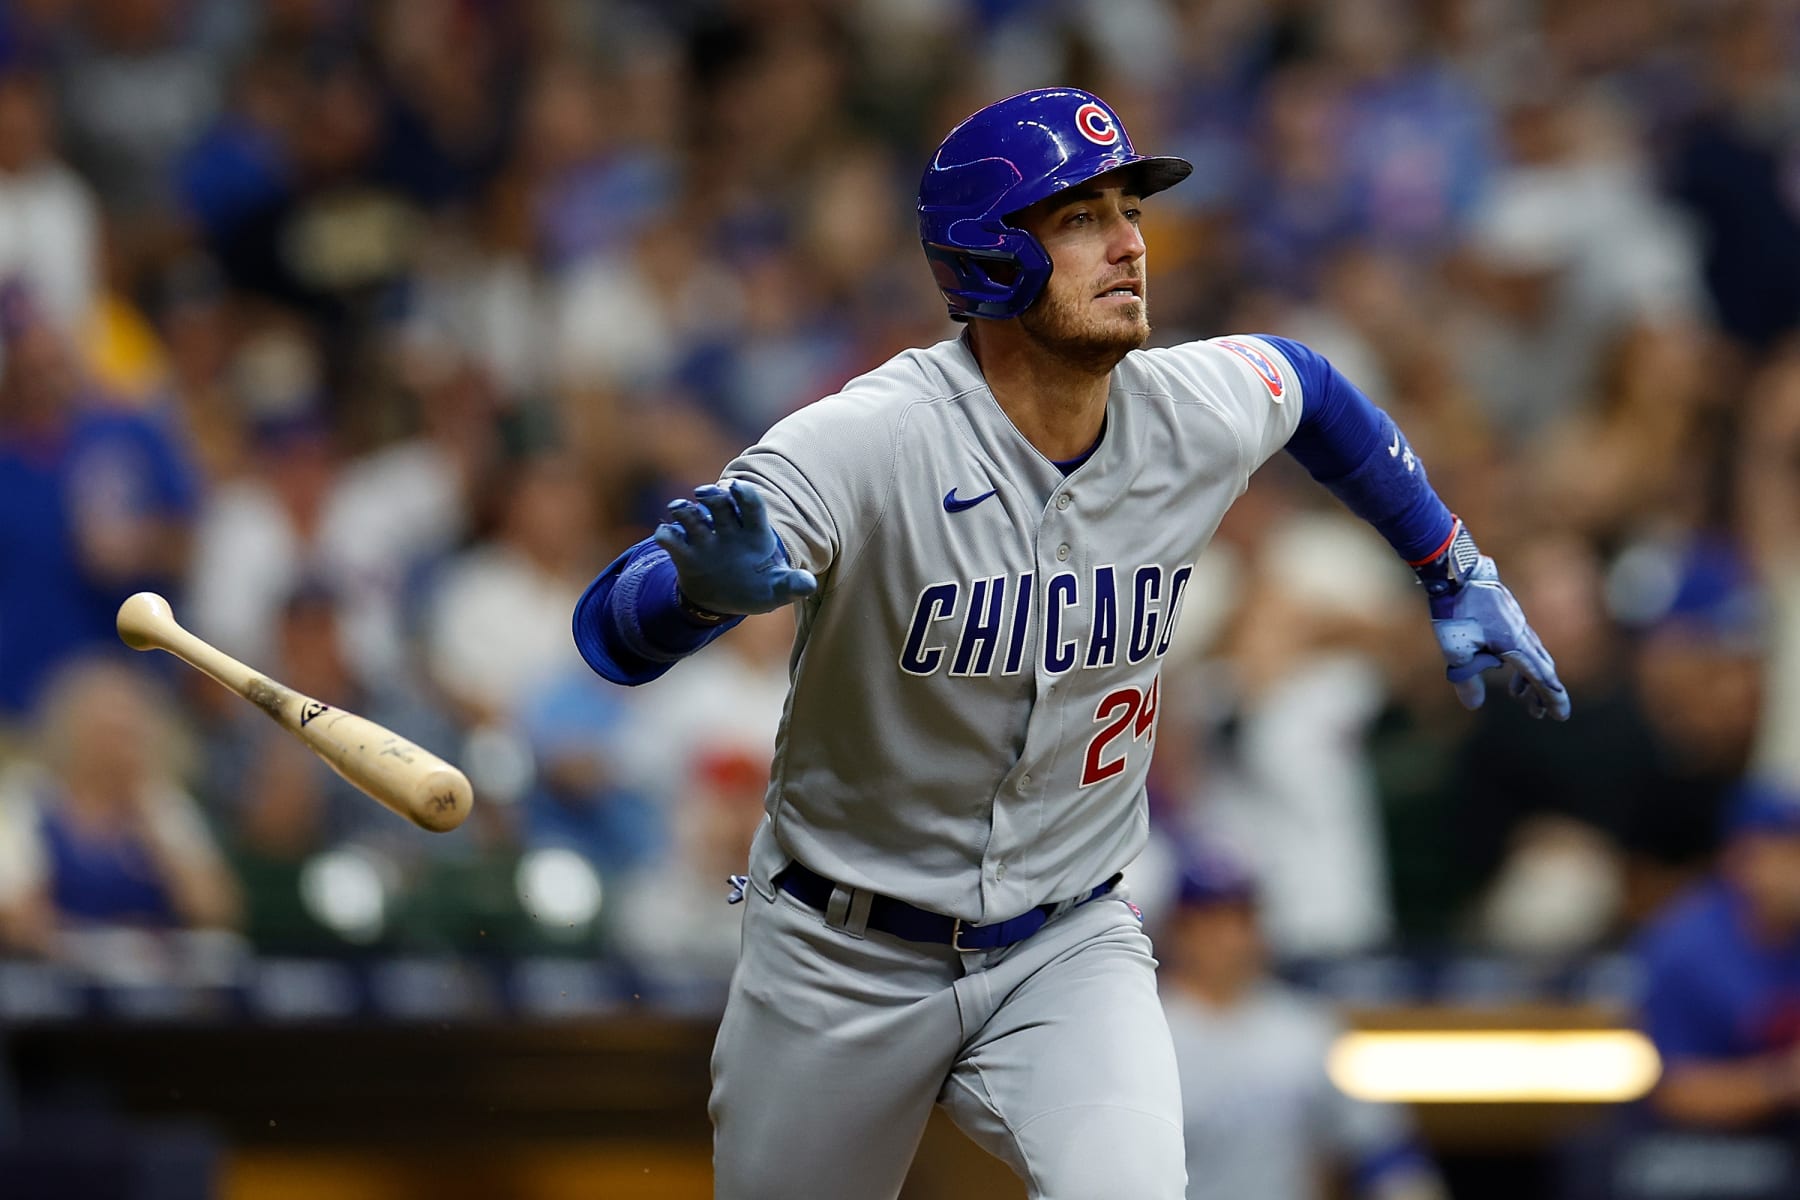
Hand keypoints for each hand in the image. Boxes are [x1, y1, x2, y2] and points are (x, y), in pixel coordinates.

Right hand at [653, 481, 816, 615]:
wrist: (728, 599)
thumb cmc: (759, 588)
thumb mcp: (778, 590)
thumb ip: (792, 585)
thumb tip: (809, 584)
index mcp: (754, 533)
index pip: (751, 506)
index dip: (744, 494)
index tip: (736, 487)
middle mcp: (728, 530)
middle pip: (719, 504)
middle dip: (712, 495)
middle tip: (704, 493)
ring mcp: (705, 541)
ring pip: (692, 516)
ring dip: (684, 509)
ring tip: (678, 509)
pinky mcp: (685, 554)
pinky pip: (672, 539)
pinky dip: (666, 535)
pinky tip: (667, 537)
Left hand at [1426, 554, 1569, 719]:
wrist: (1456, 573)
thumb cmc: (1456, 611)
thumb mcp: (1455, 651)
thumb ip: (1466, 680)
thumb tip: (1474, 706)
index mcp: (1515, 645)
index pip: (1541, 677)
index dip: (1552, 698)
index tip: (1561, 715)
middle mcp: (1523, 634)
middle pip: (1541, 668)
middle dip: (1541, 692)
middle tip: (1538, 713)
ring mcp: (1518, 622)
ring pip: (1533, 655)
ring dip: (1529, 677)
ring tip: (1518, 695)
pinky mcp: (1509, 615)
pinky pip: (1522, 642)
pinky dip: (1520, 660)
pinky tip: (1503, 664)